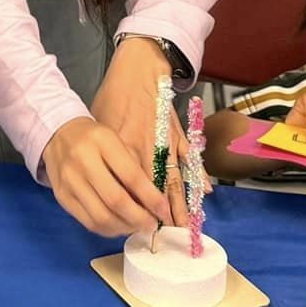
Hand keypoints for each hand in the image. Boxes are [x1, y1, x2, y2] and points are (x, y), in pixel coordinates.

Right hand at [41, 116, 172, 237]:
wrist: (58, 135)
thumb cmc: (95, 139)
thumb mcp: (117, 142)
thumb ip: (134, 168)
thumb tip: (155, 202)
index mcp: (102, 142)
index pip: (131, 176)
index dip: (151, 198)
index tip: (164, 211)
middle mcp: (83, 162)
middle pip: (116, 201)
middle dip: (139, 218)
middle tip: (152, 225)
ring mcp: (70, 182)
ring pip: (102, 217)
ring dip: (125, 227)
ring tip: (137, 226)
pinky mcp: (62, 197)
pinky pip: (89, 222)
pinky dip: (108, 229)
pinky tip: (119, 225)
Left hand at [97, 37, 205, 227]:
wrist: (138, 70)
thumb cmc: (114, 96)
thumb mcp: (101, 124)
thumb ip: (105, 152)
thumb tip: (103, 176)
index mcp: (123, 149)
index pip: (130, 187)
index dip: (136, 208)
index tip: (140, 227)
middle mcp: (146, 149)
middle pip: (155, 188)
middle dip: (162, 214)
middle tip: (168, 237)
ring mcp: (165, 141)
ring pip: (174, 179)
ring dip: (181, 203)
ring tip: (186, 225)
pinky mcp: (178, 133)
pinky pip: (189, 158)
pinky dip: (198, 175)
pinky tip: (204, 192)